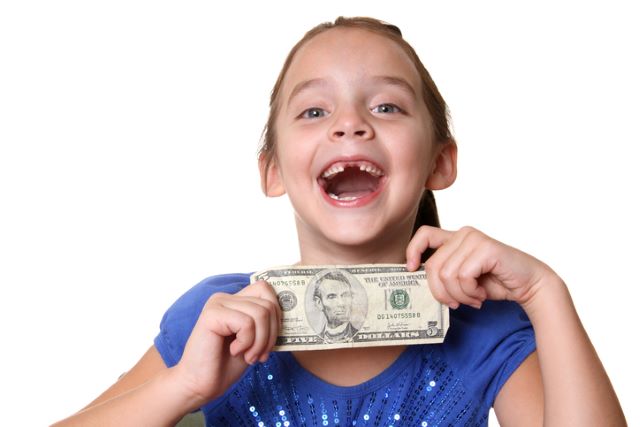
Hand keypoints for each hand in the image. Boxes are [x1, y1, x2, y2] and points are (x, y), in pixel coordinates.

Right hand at [171, 280, 280, 407]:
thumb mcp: (254, 340)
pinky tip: (234, 351)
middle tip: (259, 355)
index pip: (266, 289)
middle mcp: (225, 297)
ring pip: (261, 313)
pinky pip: (246, 323)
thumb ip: (265, 322)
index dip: (277, 313)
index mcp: (235, 300)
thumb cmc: (226, 364)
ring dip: (260, 342)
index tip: (271, 340)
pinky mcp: (212, 314)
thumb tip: (290, 310)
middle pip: (268, 304)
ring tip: (248, 356)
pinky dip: (247, 342)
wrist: (200, 384)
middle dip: (271, 335)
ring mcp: (217, 303)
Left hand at [406, 226, 557, 308]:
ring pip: (446, 275)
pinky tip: (482, 294)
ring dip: (460, 295)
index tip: (411, 269)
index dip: (413, 251)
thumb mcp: (462, 278)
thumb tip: (416, 277)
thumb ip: (443, 273)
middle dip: (442, 292)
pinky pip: (462, 276)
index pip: (424, 234)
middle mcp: (463, 234)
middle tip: (458, 303)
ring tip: (474, 298)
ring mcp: (474, 239)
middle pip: (432, 266)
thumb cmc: (495, 283)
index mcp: (455, 238)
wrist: (529, 285)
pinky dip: (470, 292)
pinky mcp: (485, 248)